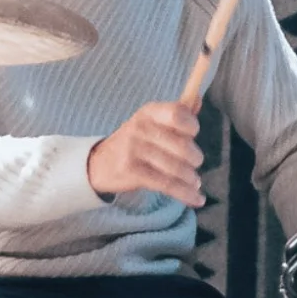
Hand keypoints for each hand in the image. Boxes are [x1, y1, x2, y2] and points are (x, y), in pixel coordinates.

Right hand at [87, 101, 205, 207]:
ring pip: (176, 168)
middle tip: (196, 163)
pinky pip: (166, 184)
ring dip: (191, 178)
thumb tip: (198, 98)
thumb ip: (176, 113)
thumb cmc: (134, 142)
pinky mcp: (131, 171)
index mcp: (149, 112)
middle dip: (195, 157)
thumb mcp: (151, 122)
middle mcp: (140, 128)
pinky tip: (197, 199)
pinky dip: (185, 194)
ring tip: (195, 182)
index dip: (191, 125)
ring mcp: (134, 149)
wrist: (99, 164)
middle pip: (181, 145)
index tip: (194, 134)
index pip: (177, 113)